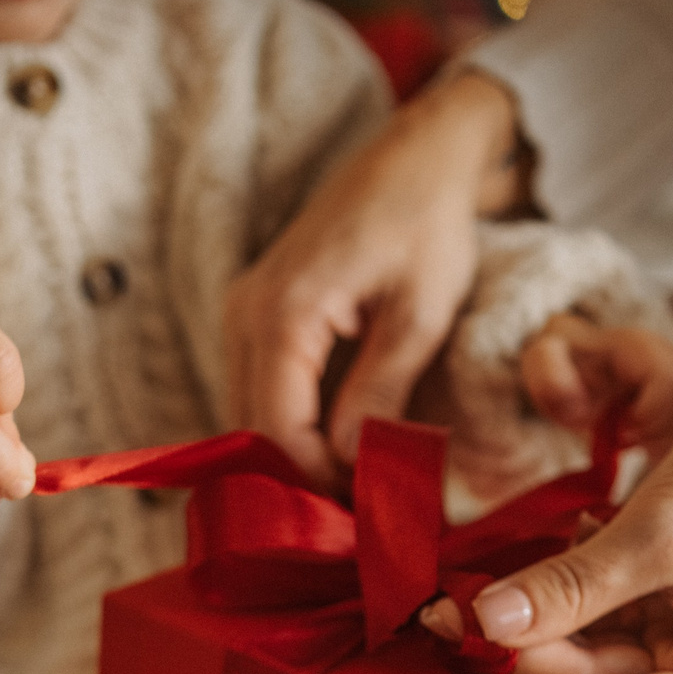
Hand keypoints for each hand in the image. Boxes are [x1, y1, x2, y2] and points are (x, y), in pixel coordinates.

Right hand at [225, 70, 526, 486]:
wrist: (418, 156)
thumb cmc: (428, 225)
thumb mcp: (421, 316)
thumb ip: (381, 393)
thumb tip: (352, 466)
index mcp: (282, 314)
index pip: (277, 431)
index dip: (315, 484)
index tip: (364, 516)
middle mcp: (246, 313)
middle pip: (253, 429)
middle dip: (302, 479)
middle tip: (359, 517)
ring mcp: (244, 310)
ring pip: (253, 412)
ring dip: (296, 454)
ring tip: (355, 488)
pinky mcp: (259, 312)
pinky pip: (263, 386)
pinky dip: (294, 423)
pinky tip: (338, 446)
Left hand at [445, 338, 672, 673]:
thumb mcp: (657, 533)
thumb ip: (572, 586)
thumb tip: (488, 623)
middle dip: (521, 658)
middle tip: (446, 621)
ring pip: (583, 656)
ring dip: (525, 627)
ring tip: (460, 600)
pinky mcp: (660, 614)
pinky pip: (591, 621)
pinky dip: (551, 598)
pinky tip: (520, 573)